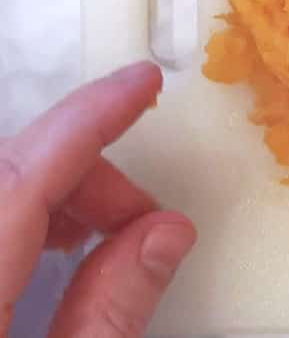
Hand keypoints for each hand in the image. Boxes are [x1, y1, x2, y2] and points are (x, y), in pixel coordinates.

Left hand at [1, 62, 195, 336]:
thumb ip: (110, 313)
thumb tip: (164, 234)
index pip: (20, 175)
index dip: (88, 119)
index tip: (141, 83)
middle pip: (7, 170)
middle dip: (84, 172)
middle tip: (144, 218)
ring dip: (56, 193)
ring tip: (109, 240)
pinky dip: (24, 211)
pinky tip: (58, 248)